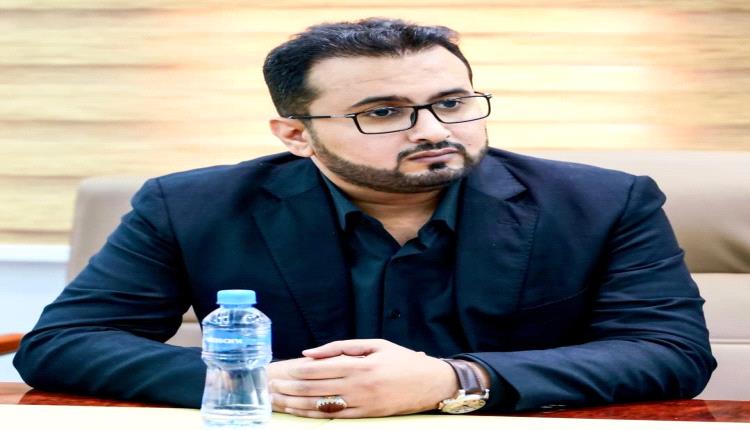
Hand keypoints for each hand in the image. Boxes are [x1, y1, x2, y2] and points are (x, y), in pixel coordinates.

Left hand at [269, 339, 457, 417]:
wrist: (431, 383)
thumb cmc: (402, 360)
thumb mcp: (374, 344)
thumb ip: (340, 348)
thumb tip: (309, 354)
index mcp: (359, 365)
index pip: (317, 369)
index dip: (293, 371)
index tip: (277, 370)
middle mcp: (357, 386)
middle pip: (313, 388)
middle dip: (287, 388)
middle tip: (268, 386)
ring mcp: (361, 404)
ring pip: (319, 405)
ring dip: (294, 404)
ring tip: (275, 400)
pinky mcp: (366, 416)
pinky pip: (334, 417)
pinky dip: (313, 415)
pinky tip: (298, 412)